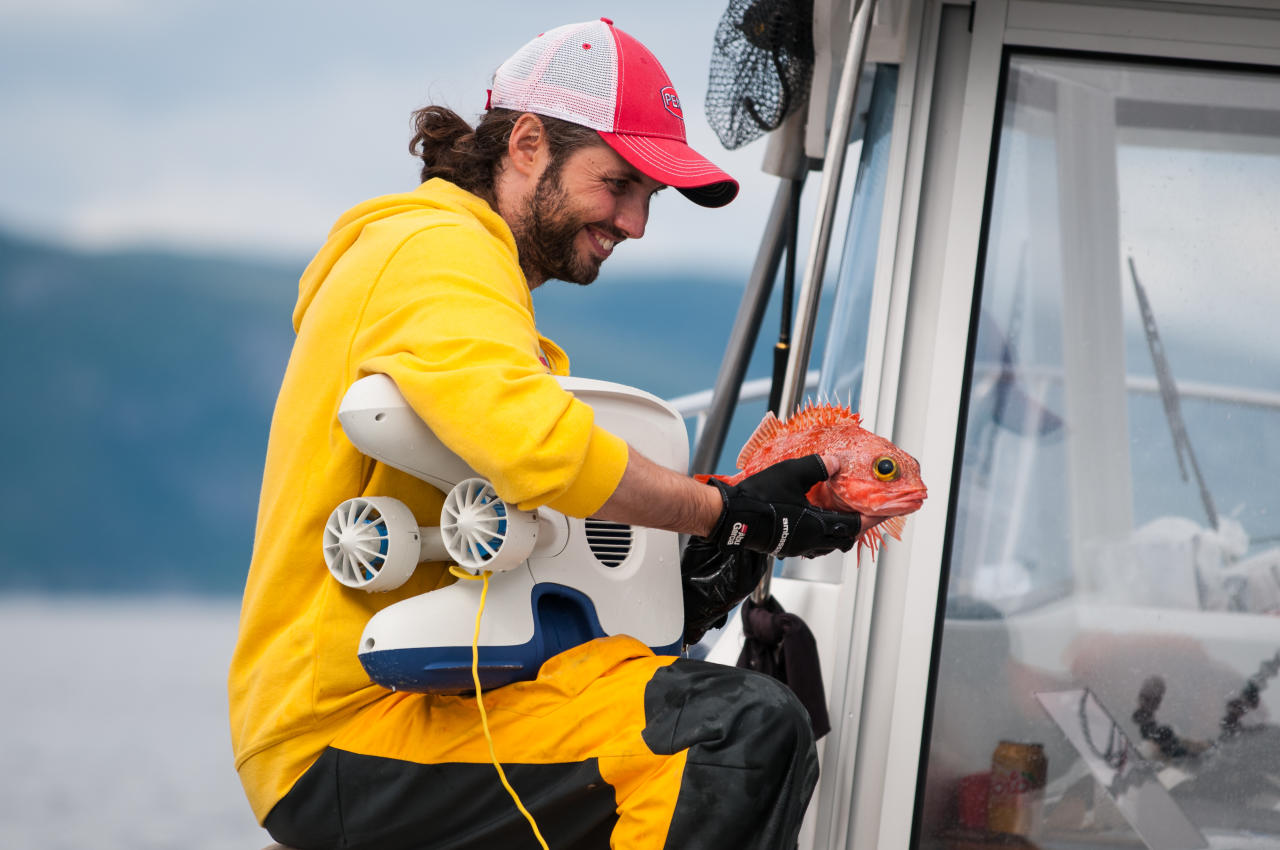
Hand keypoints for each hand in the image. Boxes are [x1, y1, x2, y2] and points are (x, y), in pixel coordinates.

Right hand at [704, 455, 859, 558]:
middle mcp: (809, 542)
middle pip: (843, 540)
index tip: (882, 512)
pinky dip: (819, 535)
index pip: (854, 525)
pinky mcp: (783, 547)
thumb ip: (818, 466)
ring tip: (837, 516)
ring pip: (826, 546)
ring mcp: (795, 547)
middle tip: (861, 513)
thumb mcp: (793, 474)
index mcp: (817, 526)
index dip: (870, 518)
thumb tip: (835, 462)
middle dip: (855, 527)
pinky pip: (810, 545)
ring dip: (836, 532)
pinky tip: (810, 519)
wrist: (728, 516)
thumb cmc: (758, 498)